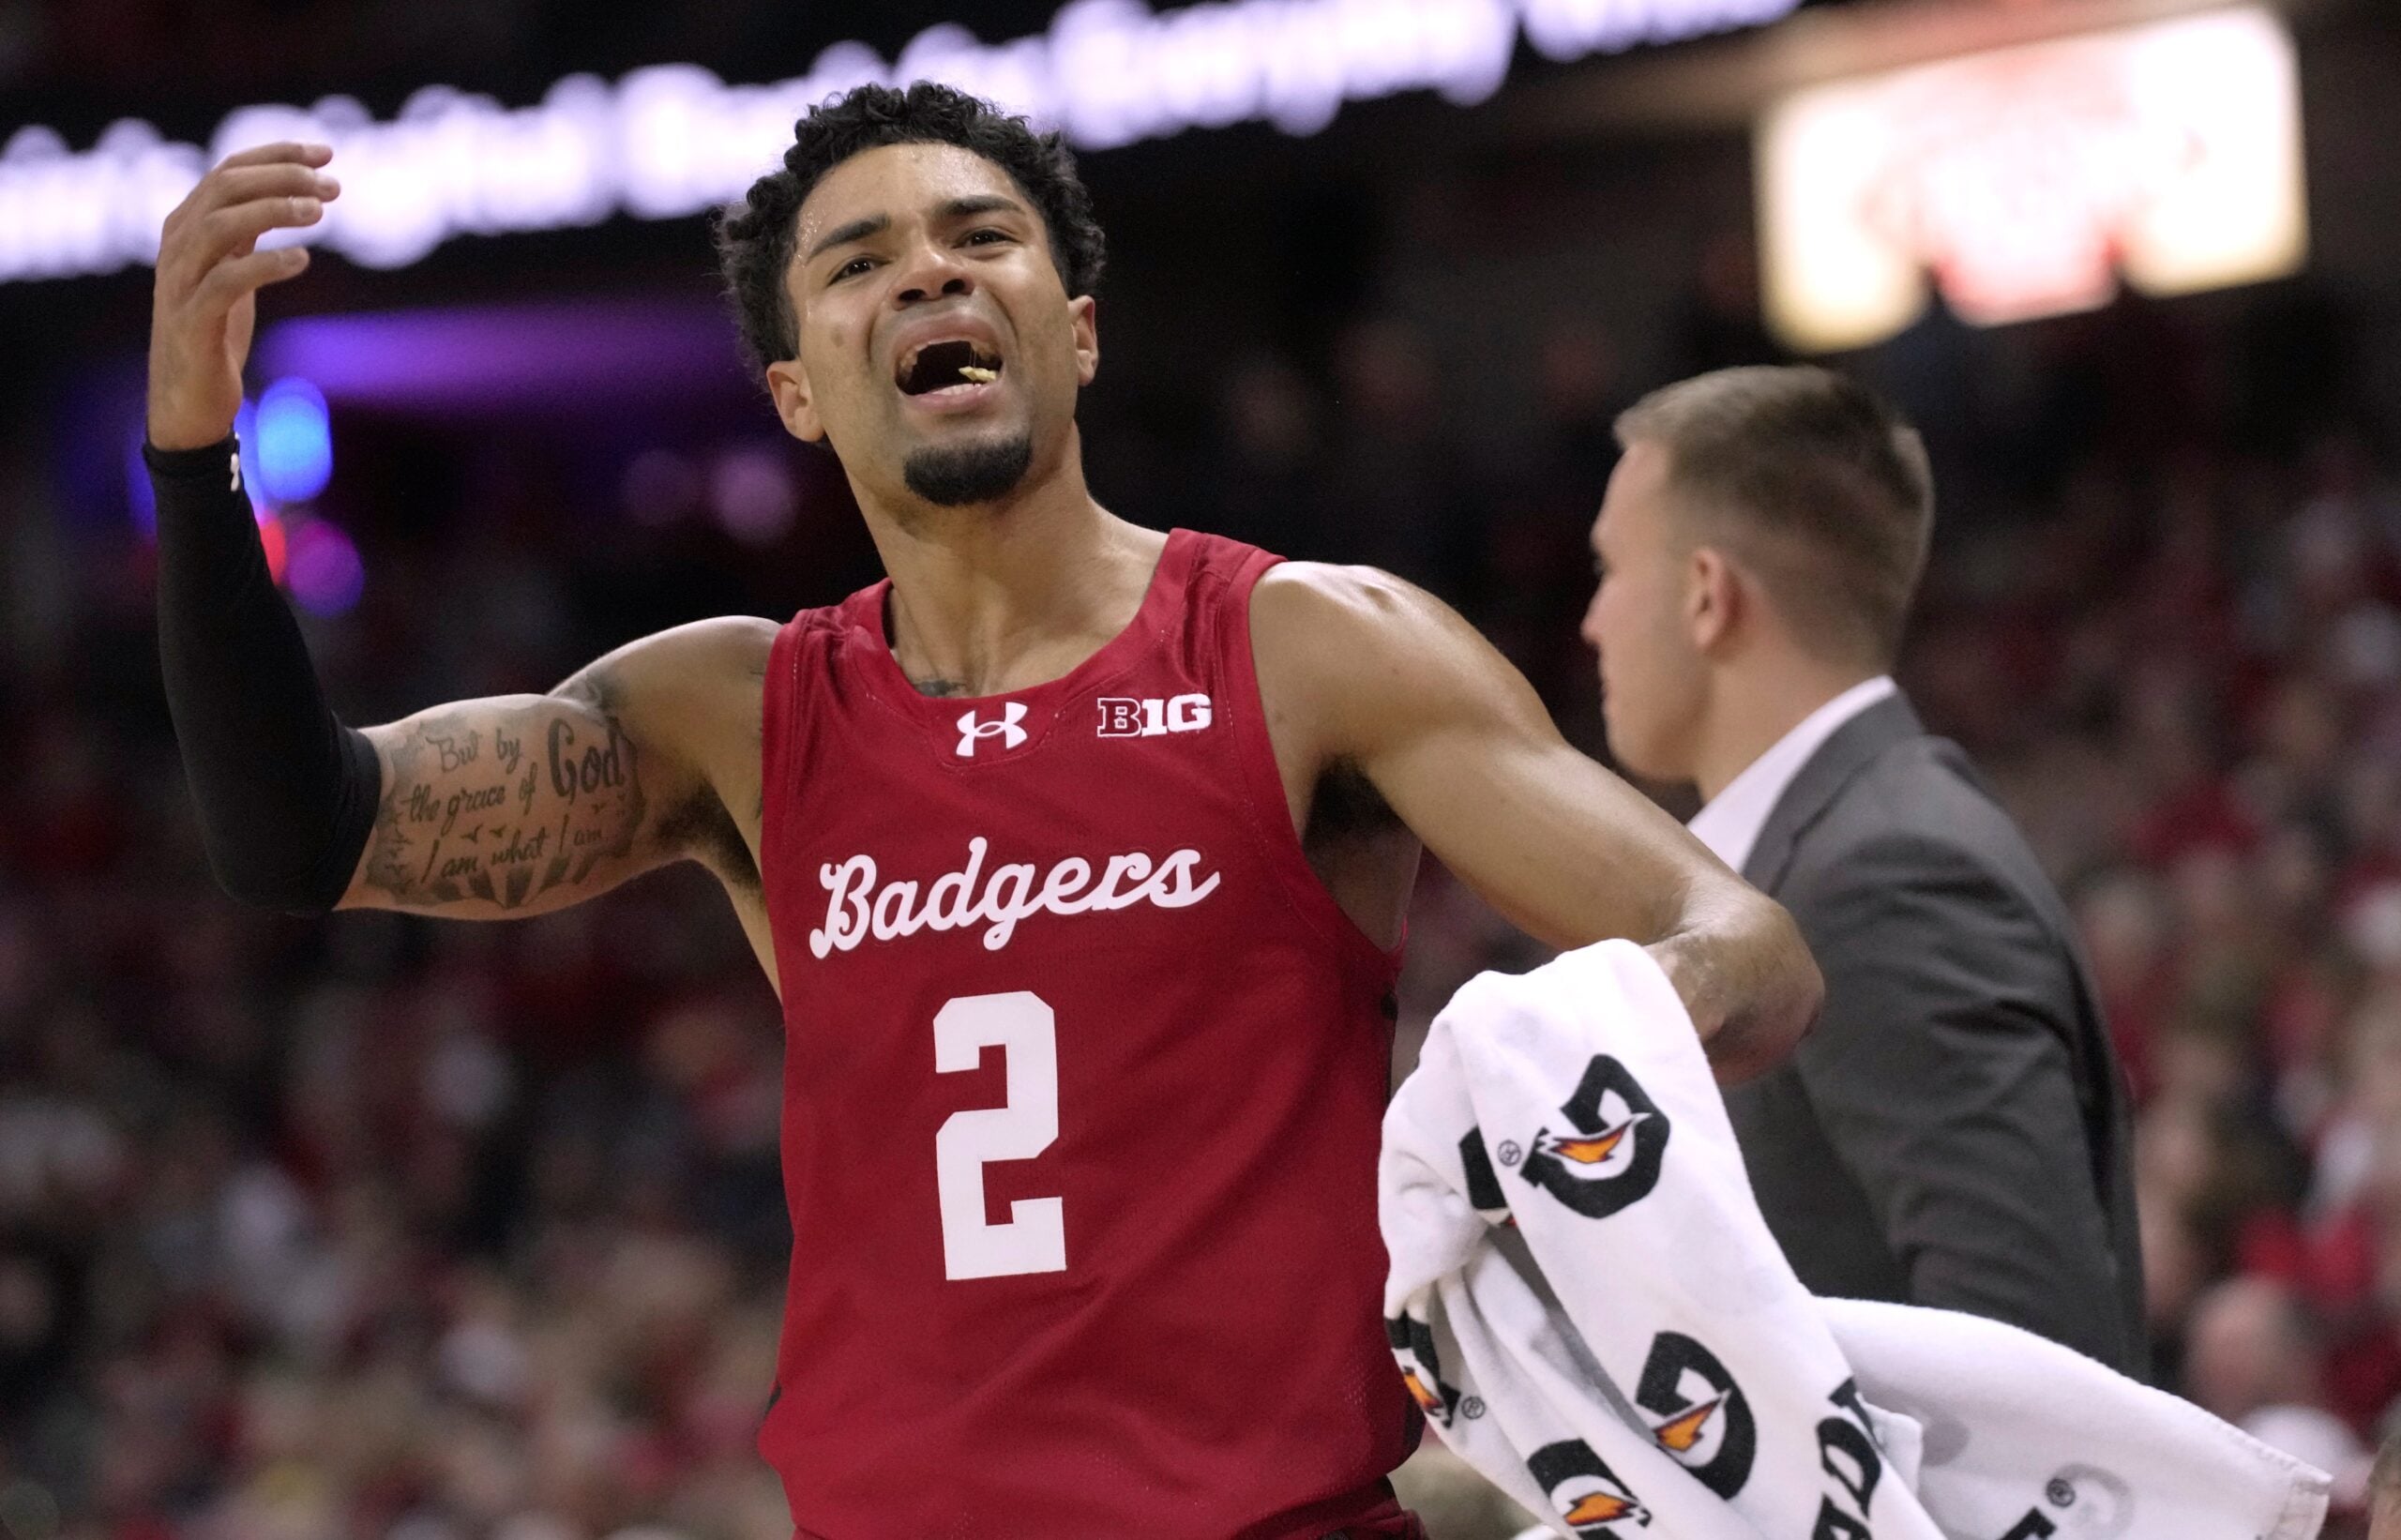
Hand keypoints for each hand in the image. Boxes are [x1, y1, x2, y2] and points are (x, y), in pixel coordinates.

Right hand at [146, 142, 339, 451]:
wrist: (187, 400)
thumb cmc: (214, 332)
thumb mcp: (231, 271)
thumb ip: (245, 233)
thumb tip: (287, 195)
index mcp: (187, 227)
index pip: (228, 171)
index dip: (277, 155)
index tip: (326, 153)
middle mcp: (177, 246)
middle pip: (223, 188)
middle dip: (281, 177)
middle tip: (332, 186)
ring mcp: (180, 282)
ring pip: (218, 225)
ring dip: (272, 211)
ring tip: (320, 212)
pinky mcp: (193, 320)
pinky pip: (225, 281)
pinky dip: (265, 264)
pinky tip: (302, 259)